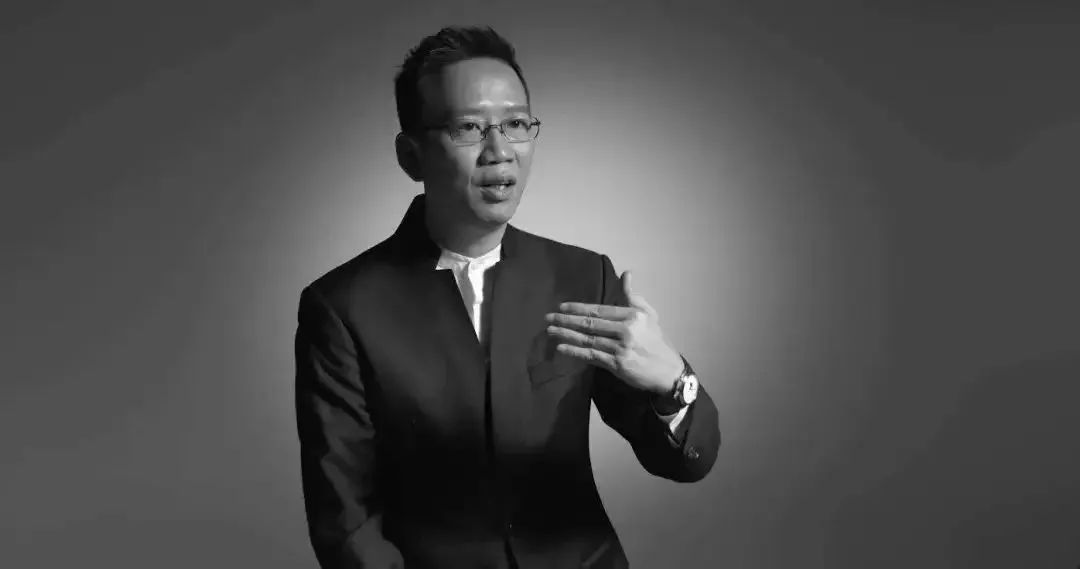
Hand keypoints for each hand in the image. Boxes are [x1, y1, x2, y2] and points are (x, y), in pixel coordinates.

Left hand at [545, 269, 684, 394]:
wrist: (669, 371)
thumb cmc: (656, 342)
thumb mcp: (649, 315)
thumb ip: (634, 296)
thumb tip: (627, 274)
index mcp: (632, 315)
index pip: (600, 310)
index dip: (579, 308)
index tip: (562, 306)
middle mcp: (625, 330)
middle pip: (590, 323)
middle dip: (566, 319)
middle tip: (548, 317)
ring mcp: (620, 348)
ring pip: (588, 339)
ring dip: (566, 334)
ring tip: (550, 331)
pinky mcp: (617, 364)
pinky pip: (591, 356)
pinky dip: (575, 352)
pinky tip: (561, 348)